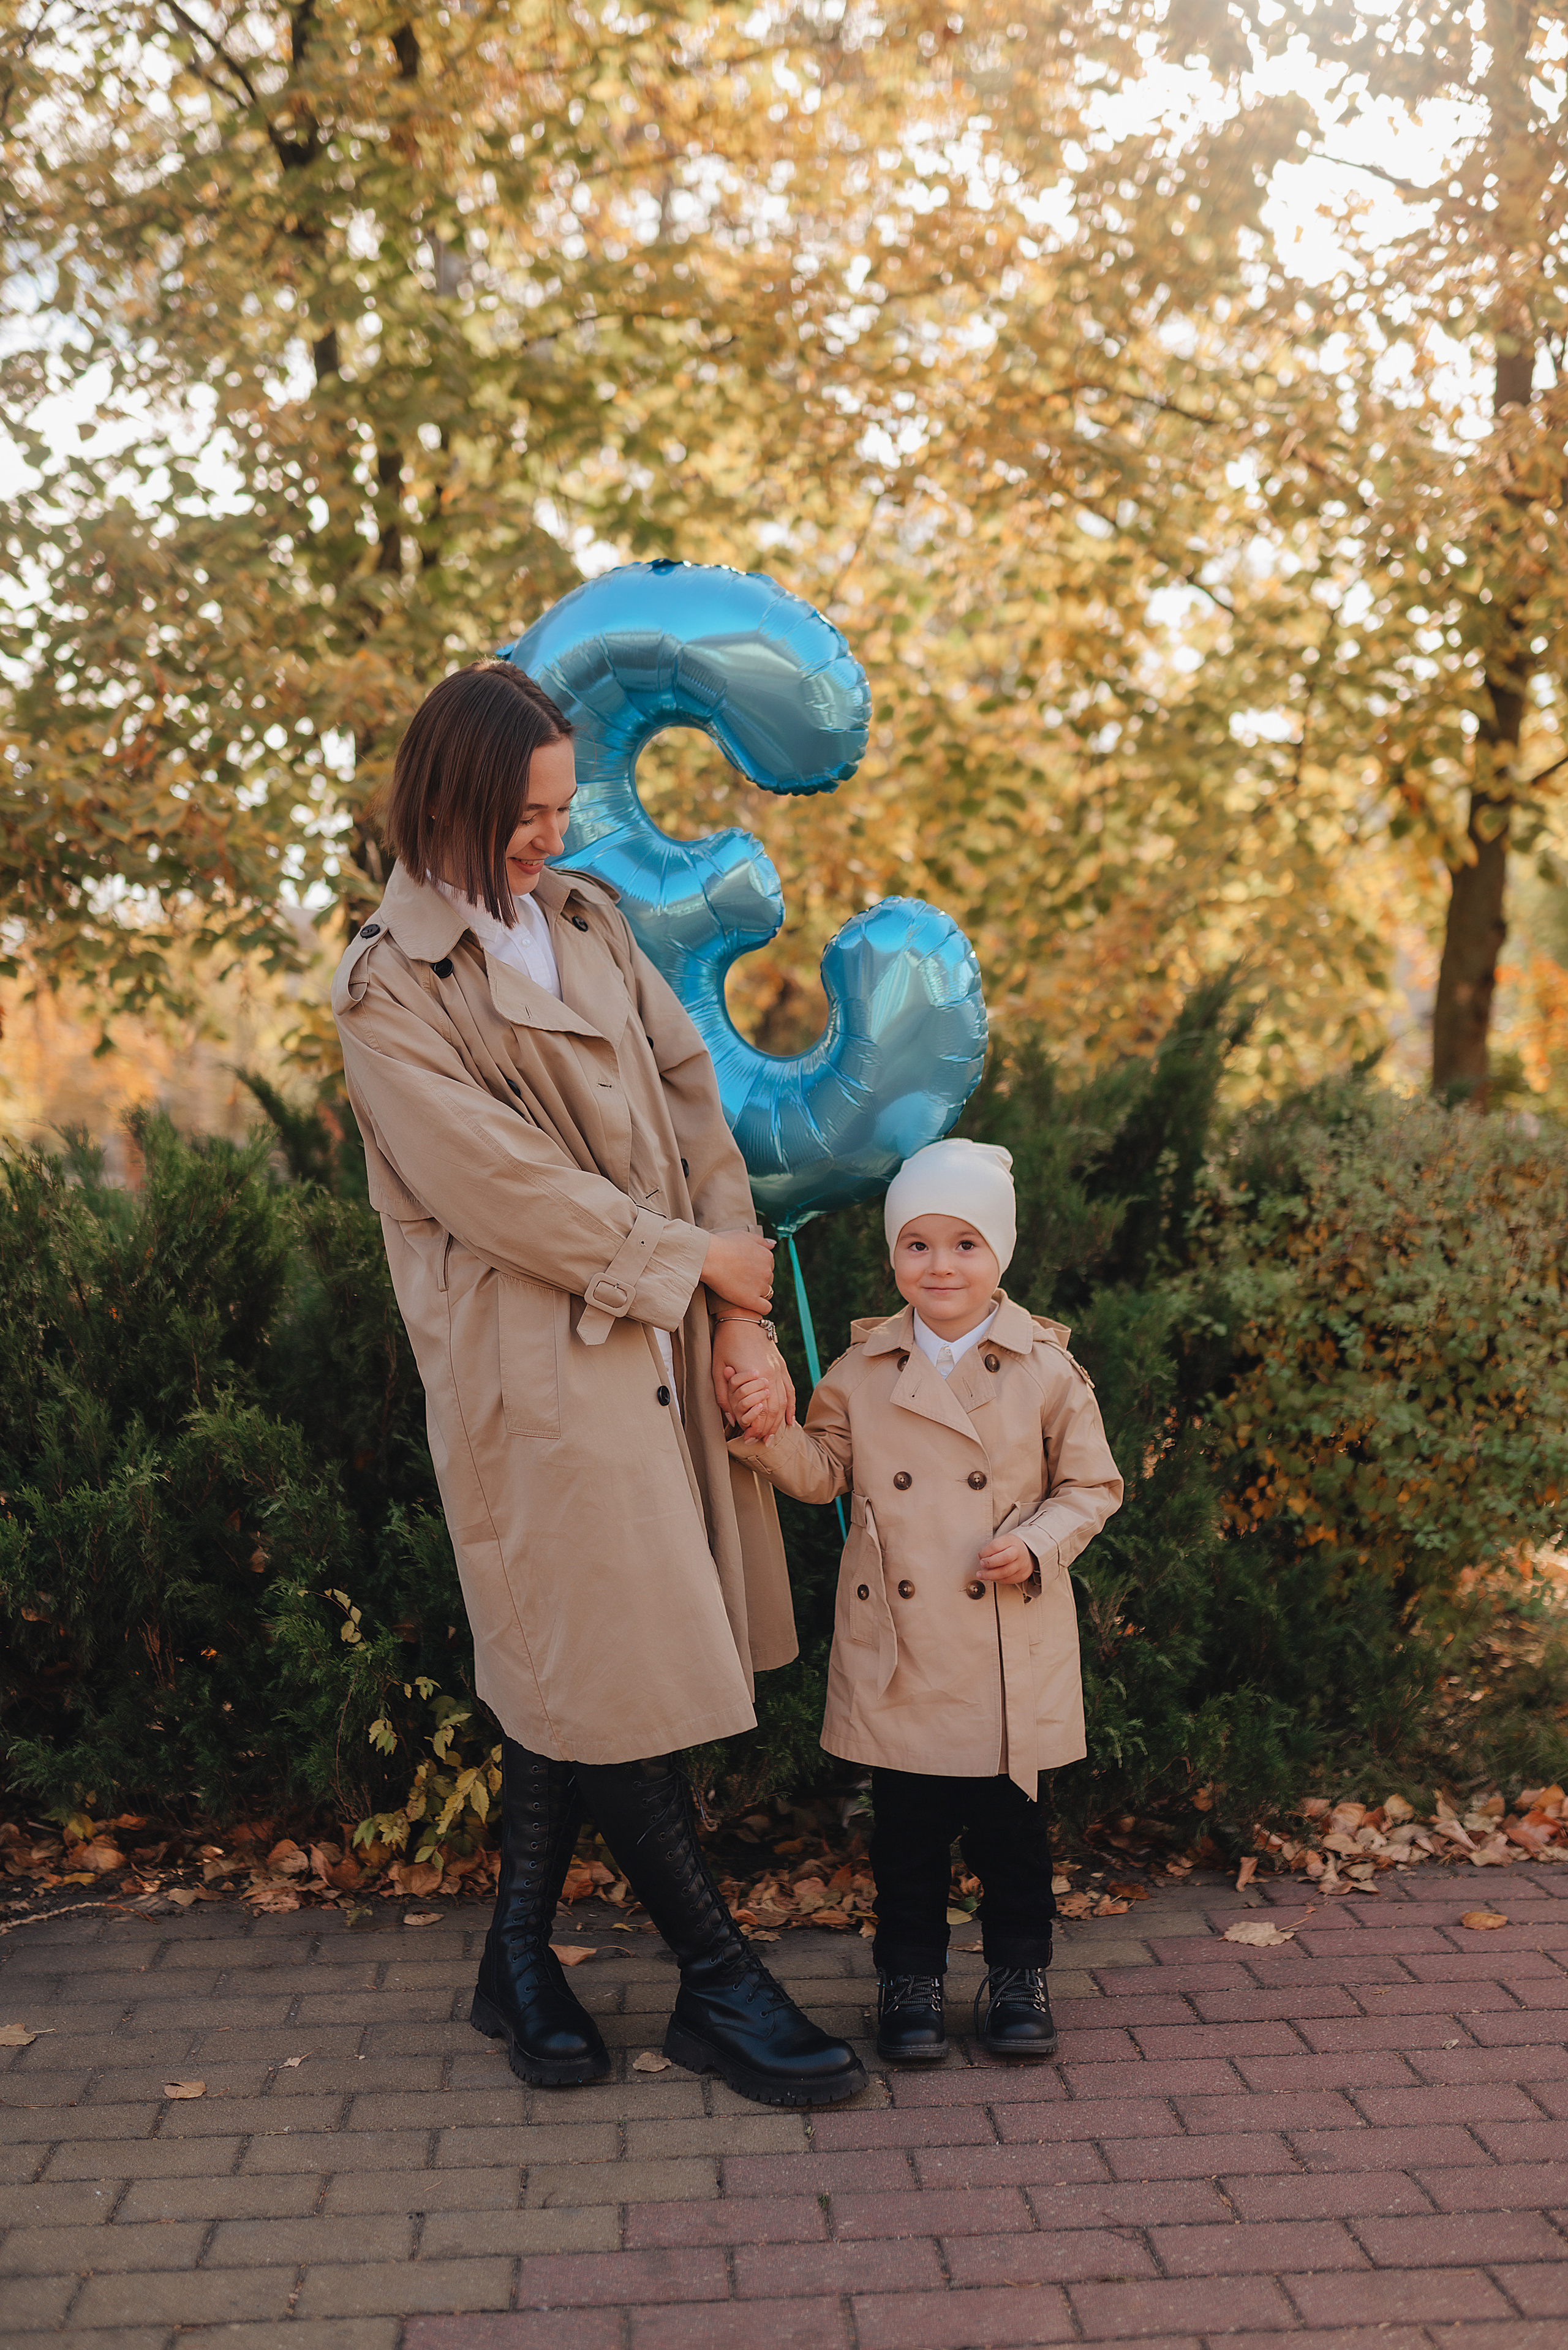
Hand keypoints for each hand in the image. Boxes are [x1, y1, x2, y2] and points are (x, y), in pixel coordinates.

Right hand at [702, 1229, 776, 1315]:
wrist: (709, 1257)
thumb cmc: (722, 1244)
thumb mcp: (744, 1236)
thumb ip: (761, 1241)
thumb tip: (773, 1244)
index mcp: (767, 1256)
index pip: (768, 1266)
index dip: (757, 1268)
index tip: (745, 1269)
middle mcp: (767, 1271)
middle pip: (768, 1279)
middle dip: (757, 1280)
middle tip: (740, 1279)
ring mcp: (760, 1286)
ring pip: (767, 1293)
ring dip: (758, 1293)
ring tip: (742, 1291)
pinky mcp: (751, 1300)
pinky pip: (765, 1308)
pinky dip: (761, 1307)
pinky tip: (751, 1304)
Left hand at [711, 1316, 794, 1438]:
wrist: (741, 1316)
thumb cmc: (725, 1342)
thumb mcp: (717, 1369)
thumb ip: (723, 1396)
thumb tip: (731, 1419)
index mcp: (755, 1377)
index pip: (760, 1410)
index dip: (756, 1428)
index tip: (748, 1440)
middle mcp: (771, 1375)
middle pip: (774, 1410)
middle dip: (768, 1429)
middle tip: (761, 1443)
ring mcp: (779, 1370)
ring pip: (784, 1402)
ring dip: (779, 1422)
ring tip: (774, 1437)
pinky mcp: (781, 1365)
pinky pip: (790, 1390)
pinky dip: (791, 1406)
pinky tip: (789, 1420)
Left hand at [976, 1534, 1035, 1585]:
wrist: (1027, 1555)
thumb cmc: (1011, 1547)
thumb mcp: (1002, 1541)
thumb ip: (991, 1547)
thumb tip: (981, 1557)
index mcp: (1012, 1541)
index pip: (997, 1545)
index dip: (986, 1552)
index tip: (980, 1555)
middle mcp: (1019, 1553)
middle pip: (1005, 1558)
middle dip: (990, 1563)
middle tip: (981, 1564)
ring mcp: (1021, 1565)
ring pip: (1005, 1572)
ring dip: (990, 1575)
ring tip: (981, 1574)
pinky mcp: (1021, 1576)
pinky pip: (1006, 1580)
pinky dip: (996, 1579)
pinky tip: (991, 1577)